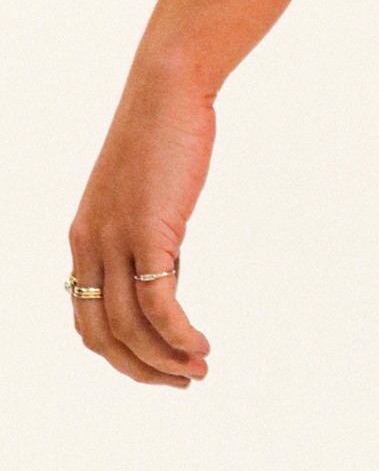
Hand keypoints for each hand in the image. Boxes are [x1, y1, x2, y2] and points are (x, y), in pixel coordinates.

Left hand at [68, 59, 214, 386]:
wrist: (168, 89)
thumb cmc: (164, 133)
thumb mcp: (146, 195)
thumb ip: (147, 237)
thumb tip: (166, 276)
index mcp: (85, 237)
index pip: (87, 319)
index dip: (121, 354)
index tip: (158, 365)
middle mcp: (90, 244)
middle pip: (102, 335)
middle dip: (141, 369)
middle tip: (180, 381)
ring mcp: (115, 239)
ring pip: (130, 328)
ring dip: (165, 360)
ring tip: (198, 370)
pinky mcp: (147, 231)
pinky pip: (159, 304)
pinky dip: (179, 336)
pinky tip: (201, 345)